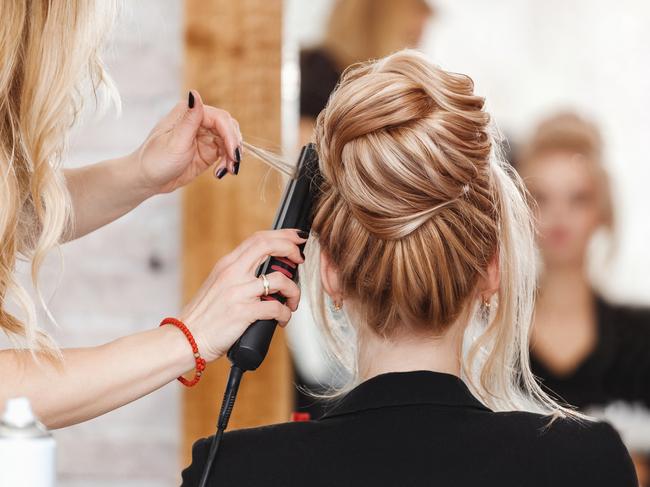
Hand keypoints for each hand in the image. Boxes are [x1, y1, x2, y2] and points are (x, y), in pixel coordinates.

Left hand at [133, 90, 242, 194]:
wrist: (148, 179)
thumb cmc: (155, 160)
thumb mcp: (175, 141)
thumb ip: (190, 119)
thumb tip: (195, 93)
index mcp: (188, 113)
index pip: (219, 118)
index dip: (229, 134)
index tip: (232, 153)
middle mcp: (198, 121)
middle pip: (228, 127)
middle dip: (234, 145)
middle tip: (233, 163)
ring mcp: (204, 136)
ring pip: (229, 141)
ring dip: (232, 156)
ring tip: (228, 171)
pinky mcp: (207, 151)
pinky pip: (225, 153)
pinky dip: (227, 162)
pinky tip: (221, 173)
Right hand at [180, 229, 306, 361]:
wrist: (186, 338)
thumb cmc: (204, 316)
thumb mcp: (218, 285)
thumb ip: (238, 274)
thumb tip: (265, 272)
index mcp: (227, 265)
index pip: (258, 238)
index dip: (282, 235)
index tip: (296, 238)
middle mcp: (232, 273)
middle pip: (268, 245)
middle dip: (291, 247)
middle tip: (300, 259)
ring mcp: (238, 292)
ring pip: (279, 280)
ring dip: (294, 290)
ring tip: (292, 302)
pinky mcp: (243, 312)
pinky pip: (276, 308)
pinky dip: (285, 314)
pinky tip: (282, 319)